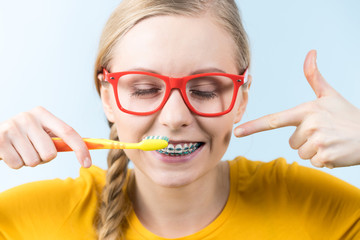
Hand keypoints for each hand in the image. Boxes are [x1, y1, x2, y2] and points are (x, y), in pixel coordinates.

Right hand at [0, 106, 91, 168]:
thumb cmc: (23, 136)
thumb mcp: (41, 132)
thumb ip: (59, 139)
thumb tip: (88, 151)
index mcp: (42, 114)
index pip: (68, 132)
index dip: (80, 149)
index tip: (88, 163)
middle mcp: (28, 117)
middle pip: (50, 153)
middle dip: (44, 158)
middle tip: (33, 150)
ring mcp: (12, 128)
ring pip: (34, 162)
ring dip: (29, 162)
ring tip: (20, 151)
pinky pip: (17, 164)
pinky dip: (16, 164)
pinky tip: (10, 153)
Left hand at [234, 50, 359, 167]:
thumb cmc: (347, 115)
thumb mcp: (329, 94)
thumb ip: (314, 76)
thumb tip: (310, 53)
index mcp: (306, 110)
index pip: (274, 120)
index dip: (253, 126)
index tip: (237, 132)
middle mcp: (310, 125)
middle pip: (291, 142)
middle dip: (305, 140)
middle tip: (324, 133)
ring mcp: (318, 141)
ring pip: (301, 153)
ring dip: (314, 150)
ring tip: (330, 141)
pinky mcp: (325, 157)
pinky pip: (313, 162)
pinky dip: (323, 160)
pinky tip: (335, 150)